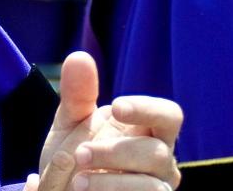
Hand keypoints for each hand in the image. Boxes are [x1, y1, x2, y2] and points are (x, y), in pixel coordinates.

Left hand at [23, 51, 181, 190]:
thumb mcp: (70, 122)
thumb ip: (76, 93)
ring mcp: (158, 187)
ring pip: (153, 185)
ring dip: (111, 181)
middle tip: (79, 154)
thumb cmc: (75, 152)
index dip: (148, 109)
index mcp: (147, 130)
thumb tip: (79, 55)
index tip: (116, 107)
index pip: (169, 115)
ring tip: (77, 180)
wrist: (63, 190)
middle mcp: (161, 160)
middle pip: (157, 152)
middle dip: (115, 152)